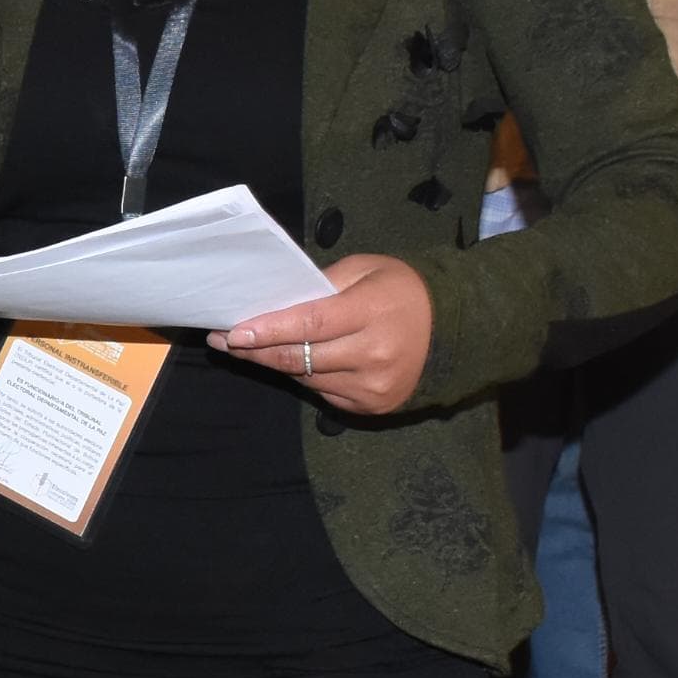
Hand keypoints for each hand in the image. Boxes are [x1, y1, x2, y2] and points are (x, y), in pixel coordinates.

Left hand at [212, 254, 435, 416]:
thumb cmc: (403, 290)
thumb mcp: (366, 269)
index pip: (309, 325)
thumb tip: (275, 303)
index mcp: (372, 313)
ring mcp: (372, 387)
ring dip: (274, 364)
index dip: (268, 329)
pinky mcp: (371, 407)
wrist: (453, 329)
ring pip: (305, 378)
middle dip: (255, 350)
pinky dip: (304, 376)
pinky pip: (323, 392)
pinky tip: (289, 361)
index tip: (233, 331)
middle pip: (299, 358)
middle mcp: (373, 356)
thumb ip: (321, 285)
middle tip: (223, 341)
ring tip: (248, 348)